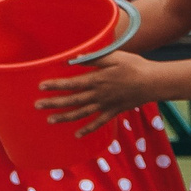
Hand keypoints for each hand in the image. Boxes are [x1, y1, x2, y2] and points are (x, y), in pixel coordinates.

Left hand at [38, 49, 156, 134]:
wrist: (153, 83)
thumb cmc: (135, 66)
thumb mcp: (115, 56)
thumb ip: (94, 58)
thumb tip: (74, 58)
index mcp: (97, 80)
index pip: (72, 84)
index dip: (56, 85)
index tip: (41, 87)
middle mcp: (99, 95)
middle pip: (72, 101)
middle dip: (53, 103)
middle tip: (37, 105)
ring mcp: (106, 105)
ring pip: (81, 113)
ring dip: (65, 117)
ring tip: (50, 120)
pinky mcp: (114, 112)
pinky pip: (99, 123)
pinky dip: (88, 129)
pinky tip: (77, 134)